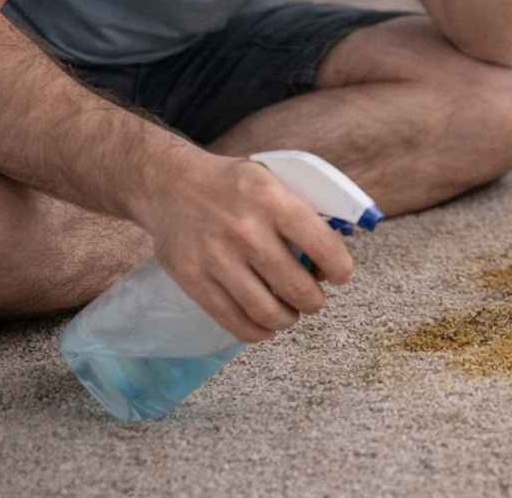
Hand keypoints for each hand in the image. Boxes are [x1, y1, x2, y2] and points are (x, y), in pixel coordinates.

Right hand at [134, 153, 355, 341]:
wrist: (170, 184)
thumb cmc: (232, 184)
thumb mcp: (273, 179)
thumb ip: (303, 211)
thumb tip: (331, 254)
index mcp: (272, 199)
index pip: (323, 245)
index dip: (340, 268)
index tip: (341, 276)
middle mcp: (246, 230)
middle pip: (296, 288)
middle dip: (314, 301)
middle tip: (314, 299)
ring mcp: (217, 258)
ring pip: (267, 311)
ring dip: (288, 319)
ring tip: (291, 314)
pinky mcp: (193, 279)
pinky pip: (232, 320)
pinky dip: (256, 332)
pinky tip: (266, 327)